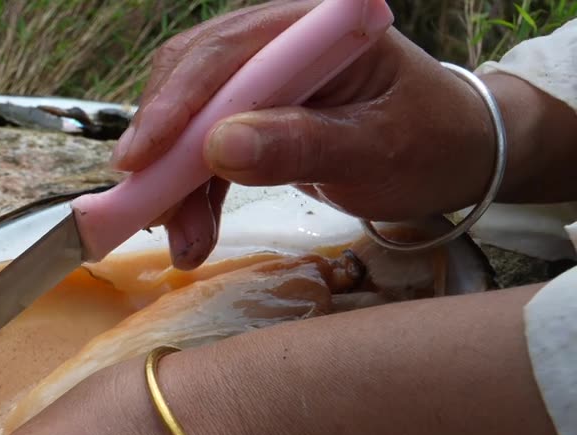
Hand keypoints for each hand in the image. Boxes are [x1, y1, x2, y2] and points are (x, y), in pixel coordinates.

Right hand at [113, 0, 501, 269]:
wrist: (455, 154)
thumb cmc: (431, 141)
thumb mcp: (377, 148)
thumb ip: (303, 144)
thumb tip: (221, 146)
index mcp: (312, 28)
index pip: (226, 54)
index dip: (175, 104)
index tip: (141, 159)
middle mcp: (274, 43)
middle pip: (190, 84)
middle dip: (163, 151)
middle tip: (144, 208)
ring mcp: (259, 80)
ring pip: (188, 124)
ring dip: (174, 186)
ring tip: (181, 243)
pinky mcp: (250, 117)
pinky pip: (202, 154)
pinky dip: (191, 197)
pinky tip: (191, 236)